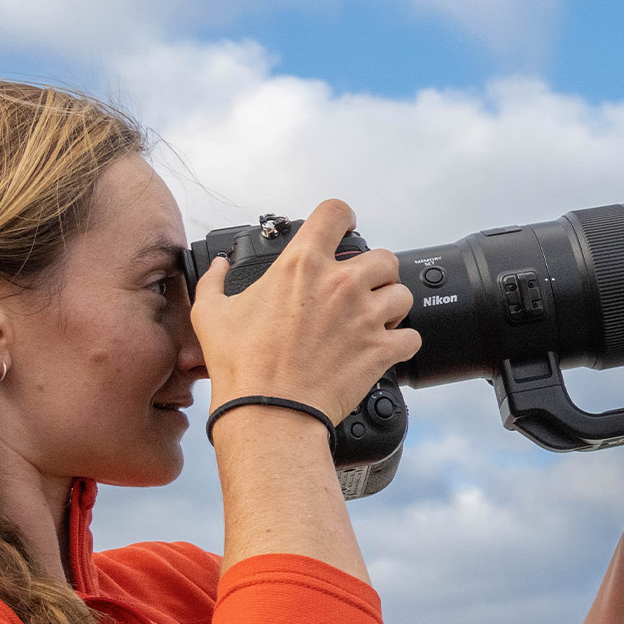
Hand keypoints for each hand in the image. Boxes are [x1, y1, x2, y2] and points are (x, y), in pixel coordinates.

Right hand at [190, 199, 420, 429]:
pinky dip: (402, 342)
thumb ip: (214, 281)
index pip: (335, 212)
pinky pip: (412, 337)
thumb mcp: (211, 313)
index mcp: (301, 265)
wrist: (269, 411)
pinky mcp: (381, 350)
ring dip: (392, 306)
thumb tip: (218, 266)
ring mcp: (365, 316)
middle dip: (377, 272)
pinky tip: (385, 347)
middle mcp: (340, 284)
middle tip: (363, 288)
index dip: (343, 218)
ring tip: (375, 319)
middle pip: (384, 258)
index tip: (345, 229)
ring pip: (403, 295)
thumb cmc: (241, 365)